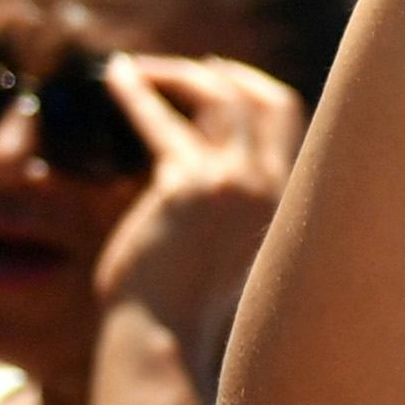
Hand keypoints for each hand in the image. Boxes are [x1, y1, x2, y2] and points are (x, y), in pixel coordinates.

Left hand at [94, 55, 306, 373]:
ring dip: (177, 75)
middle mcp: (271, 187)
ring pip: (217, 97)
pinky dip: (136, 92)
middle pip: (265, 99)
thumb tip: (207, 187)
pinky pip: (160, 120)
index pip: (290, 124)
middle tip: (186, 68)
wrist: (167, 336)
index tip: (223, 81)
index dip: (256, 93)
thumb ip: (232, 212)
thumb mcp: (230, 254)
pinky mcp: (187, 185)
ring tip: (138, 69)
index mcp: (288, 203)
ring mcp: (233, 183)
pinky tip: (114, 78)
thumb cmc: (188, 308)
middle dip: (225, 75)